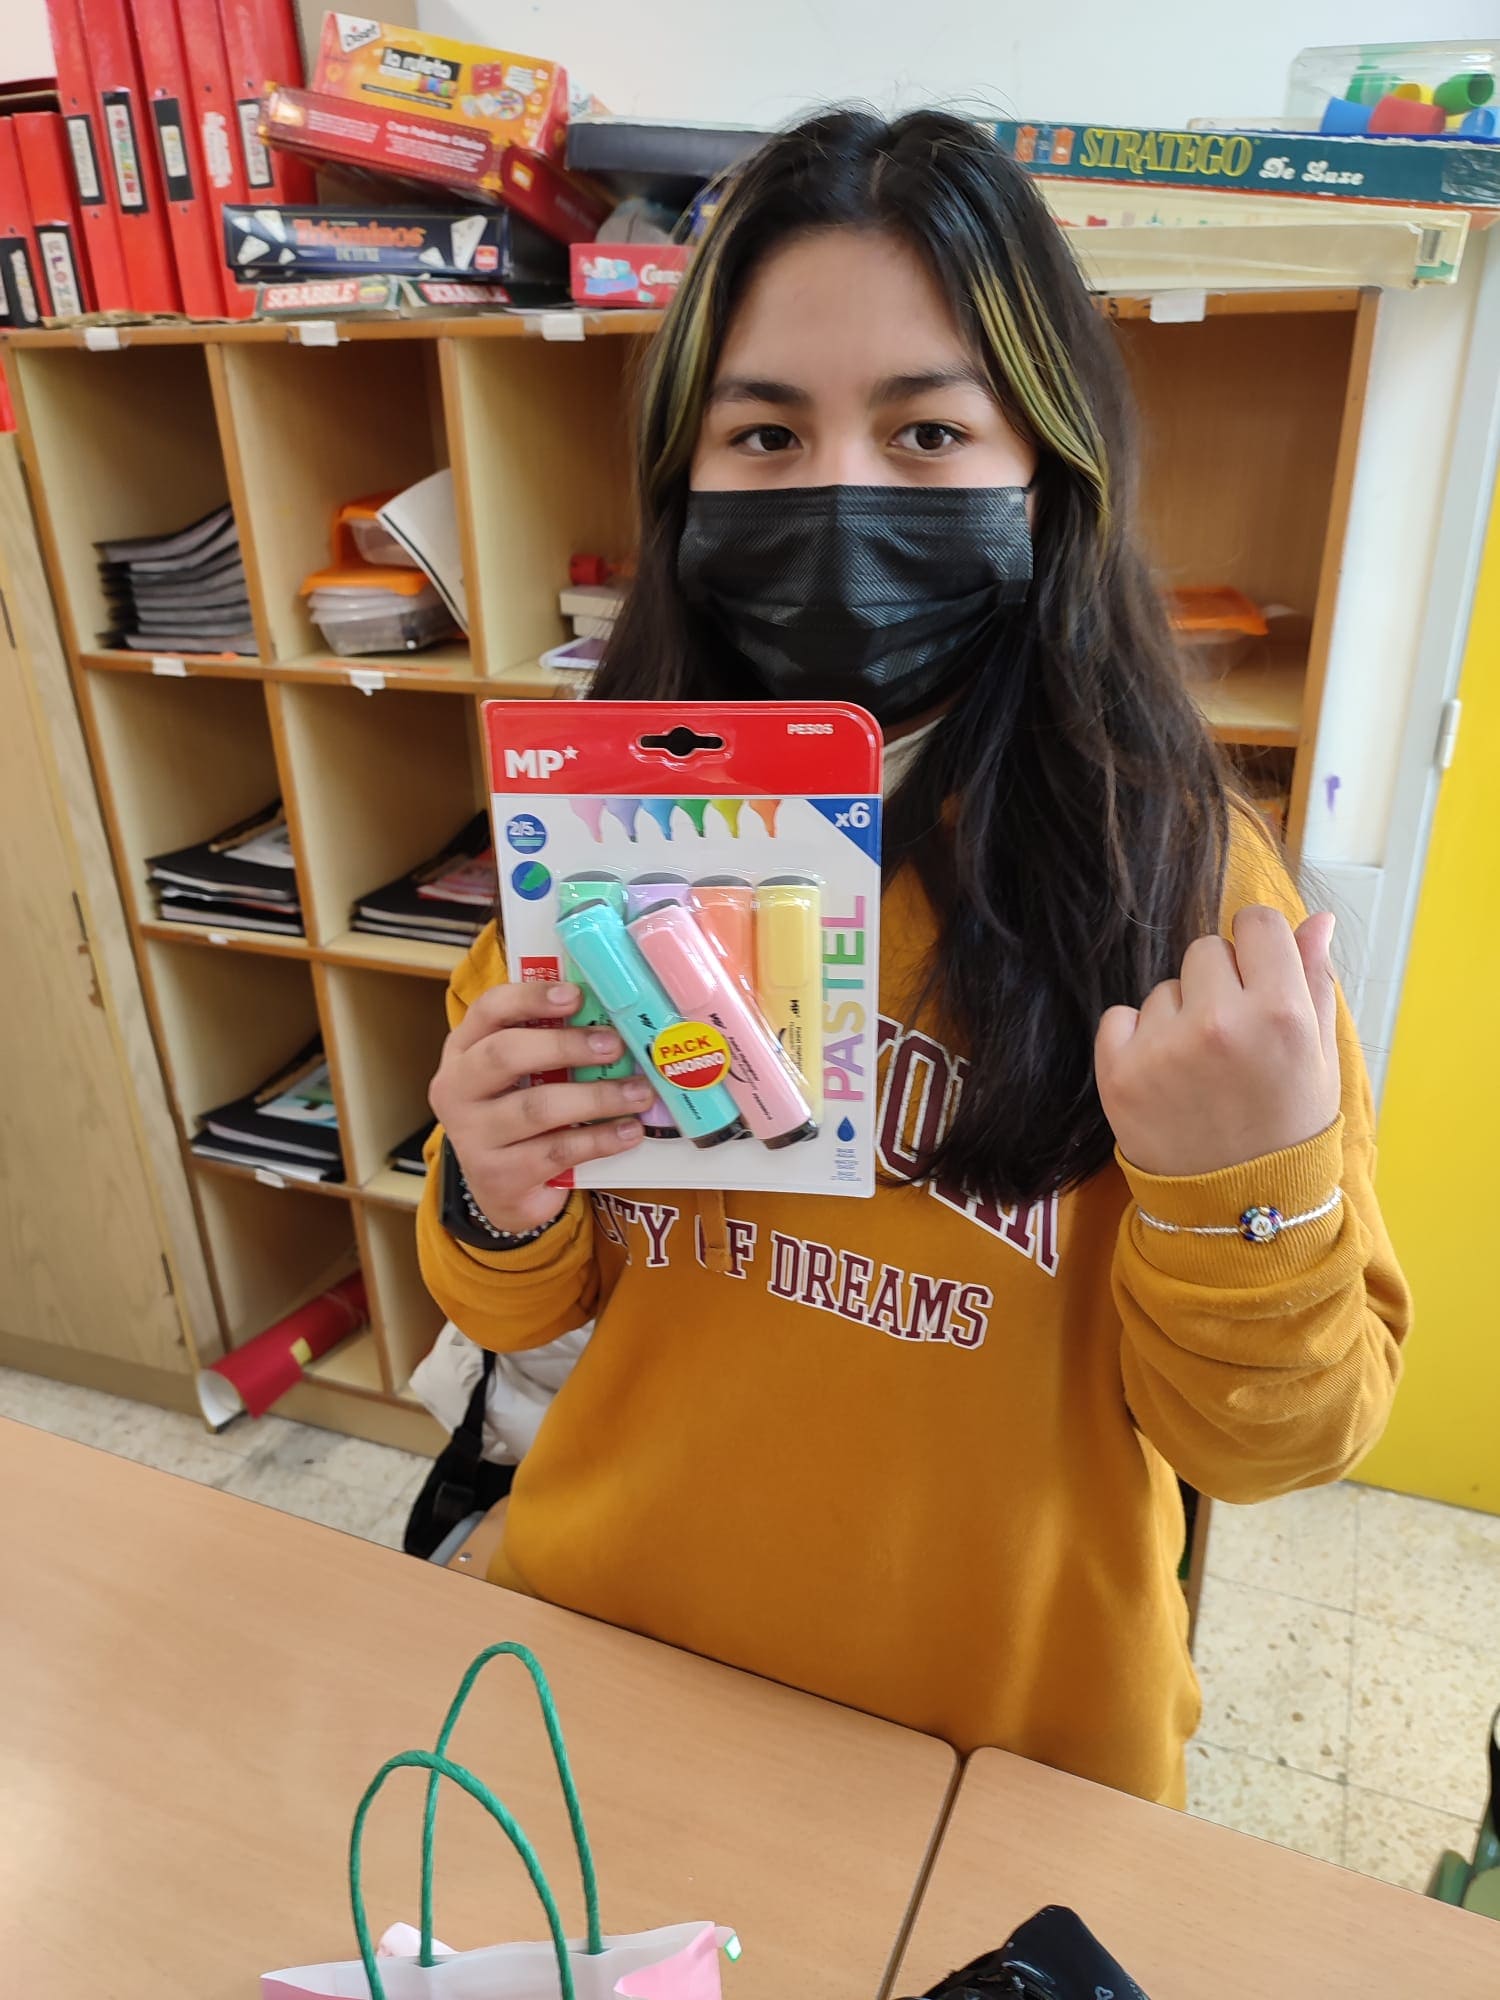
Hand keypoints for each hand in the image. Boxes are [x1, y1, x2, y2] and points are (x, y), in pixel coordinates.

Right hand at [428, 981, 649, 1233]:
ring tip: (638, 1093)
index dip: (531, 998)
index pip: (489, 1010)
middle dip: (566, 1046)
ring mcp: (472, 1136)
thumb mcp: (524, 1074)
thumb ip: (551, 1043)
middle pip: (506, 1054)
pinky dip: (600, 1139)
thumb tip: (613, 1015)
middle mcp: (457, 1089)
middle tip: (615, 1046)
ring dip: (597, 1097)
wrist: (504, 1189)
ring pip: (537, 1108)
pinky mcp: (498, 1177)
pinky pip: (556, 1151)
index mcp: (463, 1050)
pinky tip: (628, 1131)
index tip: (575, 995)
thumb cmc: (521, 1114)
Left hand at [1095, 907, 1340, 1178]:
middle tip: (1232, 1042)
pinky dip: (1135, 1041)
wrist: (1237, 1208)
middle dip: (1219, 984)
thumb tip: (1315, 919)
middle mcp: (1220, 1023)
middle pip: (1205, 950)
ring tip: (1201, 1072)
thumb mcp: (1319, 1057)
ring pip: (1164, 989)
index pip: (1255, 922)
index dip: (1258, 949)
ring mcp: (1164, 1047)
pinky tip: (1164, 1080)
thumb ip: (1315, 980)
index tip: (1257, 981)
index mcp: (1280, 1013)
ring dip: (1179, 1018)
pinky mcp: (1118, 1071)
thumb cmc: (1287, 1127)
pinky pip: (1120, 1017)